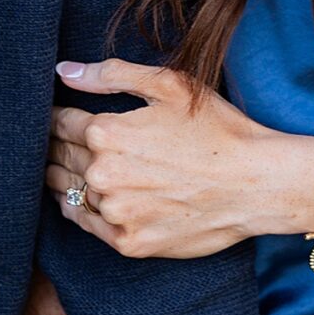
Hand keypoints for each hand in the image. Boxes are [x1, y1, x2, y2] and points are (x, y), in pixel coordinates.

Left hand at [49, 58, 277, 258]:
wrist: (256, 183)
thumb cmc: (216, 128)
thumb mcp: (169, 85)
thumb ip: (111, 74)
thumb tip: (63, 71)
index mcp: (106, 132)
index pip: (59, 122)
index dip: (57, 117)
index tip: (61, 117)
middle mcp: (103, 174)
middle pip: (59, 157)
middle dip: (56, 147)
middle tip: (60, 143)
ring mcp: (115, 212)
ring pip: (68, 192)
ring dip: (66, 179)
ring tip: (73, 170)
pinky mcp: (128, 243)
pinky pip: (87, 225)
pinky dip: (83, 211)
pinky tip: (94, 199)